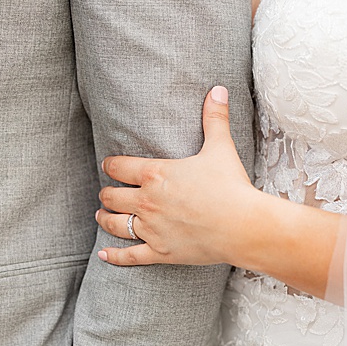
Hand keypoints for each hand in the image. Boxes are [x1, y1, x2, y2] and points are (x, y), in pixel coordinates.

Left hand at [95, 87, 258, 266]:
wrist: (245, 226)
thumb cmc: (231, 185)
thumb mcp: (220, 147)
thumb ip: (214, 117)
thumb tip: (218, 89)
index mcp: (155, 174)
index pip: (118, 167)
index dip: (110, 165)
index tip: (109, 165)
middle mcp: (147, 201)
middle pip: (111, 196)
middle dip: (107, 193)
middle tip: (107, 192)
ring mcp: (152, 229)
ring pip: (115, 224)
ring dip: (105, 218)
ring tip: (101, 215)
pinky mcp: (161, 252)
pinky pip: (130, 256)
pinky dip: (114, 256)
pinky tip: (103, 254)